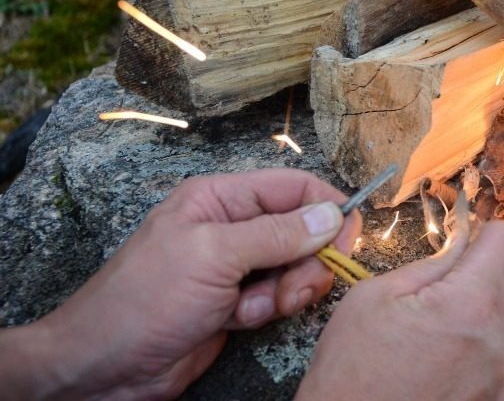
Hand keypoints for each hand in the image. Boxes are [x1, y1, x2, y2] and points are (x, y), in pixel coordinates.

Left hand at [0, 168, 359, 399]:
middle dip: (306, 261)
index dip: (327, 208)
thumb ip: (277, 234)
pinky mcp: (237, 302)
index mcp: (220, 198)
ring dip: (285, 291)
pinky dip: (267, 310)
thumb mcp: (214, 256)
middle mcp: (231, 226)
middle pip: (301, 230)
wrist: (104, 367)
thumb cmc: (146, 300)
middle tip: (293, 288)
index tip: (348, 239)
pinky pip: (277, 297)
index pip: (293, 187)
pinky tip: (238, 320)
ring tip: (252, 308)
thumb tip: (331, 215)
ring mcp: (234, 266)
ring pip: (294, 267)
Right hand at [296, 221, 503, 400]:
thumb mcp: (375, 300)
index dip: (488, 238)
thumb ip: (434, 264)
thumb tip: (466, 243)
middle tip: (452, 300)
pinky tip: (470, 367)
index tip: (471, 250)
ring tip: (461, 339)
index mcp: (474, 306)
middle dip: (492, 279)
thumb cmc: (354, 381)